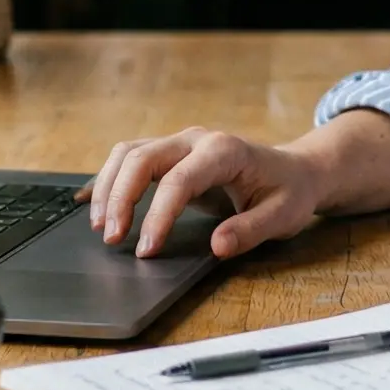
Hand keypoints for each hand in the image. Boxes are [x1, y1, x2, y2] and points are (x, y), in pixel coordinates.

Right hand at [77, 126, 328, 258]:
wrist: (295, 170)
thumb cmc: (289, 192)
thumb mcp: (283, 216)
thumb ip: (251, 231)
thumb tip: (218, 246)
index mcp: (224, 152)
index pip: (178, 181)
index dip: (157, 216)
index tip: (146, 250)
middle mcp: (196, 140)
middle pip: (142, 159)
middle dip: (121, 199)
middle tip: (112, 239)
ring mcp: (181, 143)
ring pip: (129, 153)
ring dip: (109, 188)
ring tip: (101, 227)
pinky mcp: (171, 153)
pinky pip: (130, 157)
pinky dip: (109, 178)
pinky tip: (93, 201)